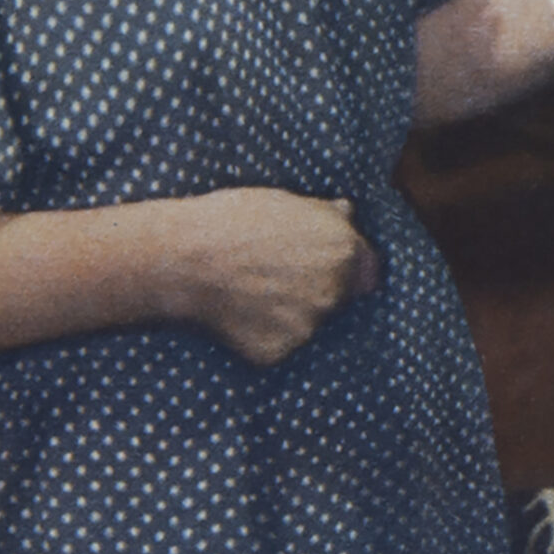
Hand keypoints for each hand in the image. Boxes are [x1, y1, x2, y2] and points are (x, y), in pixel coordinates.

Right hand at [158, 189, 376, 366]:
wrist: (186, 258)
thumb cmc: (233, 219)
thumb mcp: (286, 202)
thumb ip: (325, 215)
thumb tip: (348, 214)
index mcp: (344, 251)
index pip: (367, 271)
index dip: (346, 267)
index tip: (324, 266)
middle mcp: (334, 292)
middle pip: (338, 298)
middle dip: (316, 289)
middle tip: (276, 276)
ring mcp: (308, 326)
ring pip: (308, 323)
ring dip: (290, 314)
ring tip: (251, 292)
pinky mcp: (279, 351)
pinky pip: (279, 345)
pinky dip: (264, 334)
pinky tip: (239, 313)